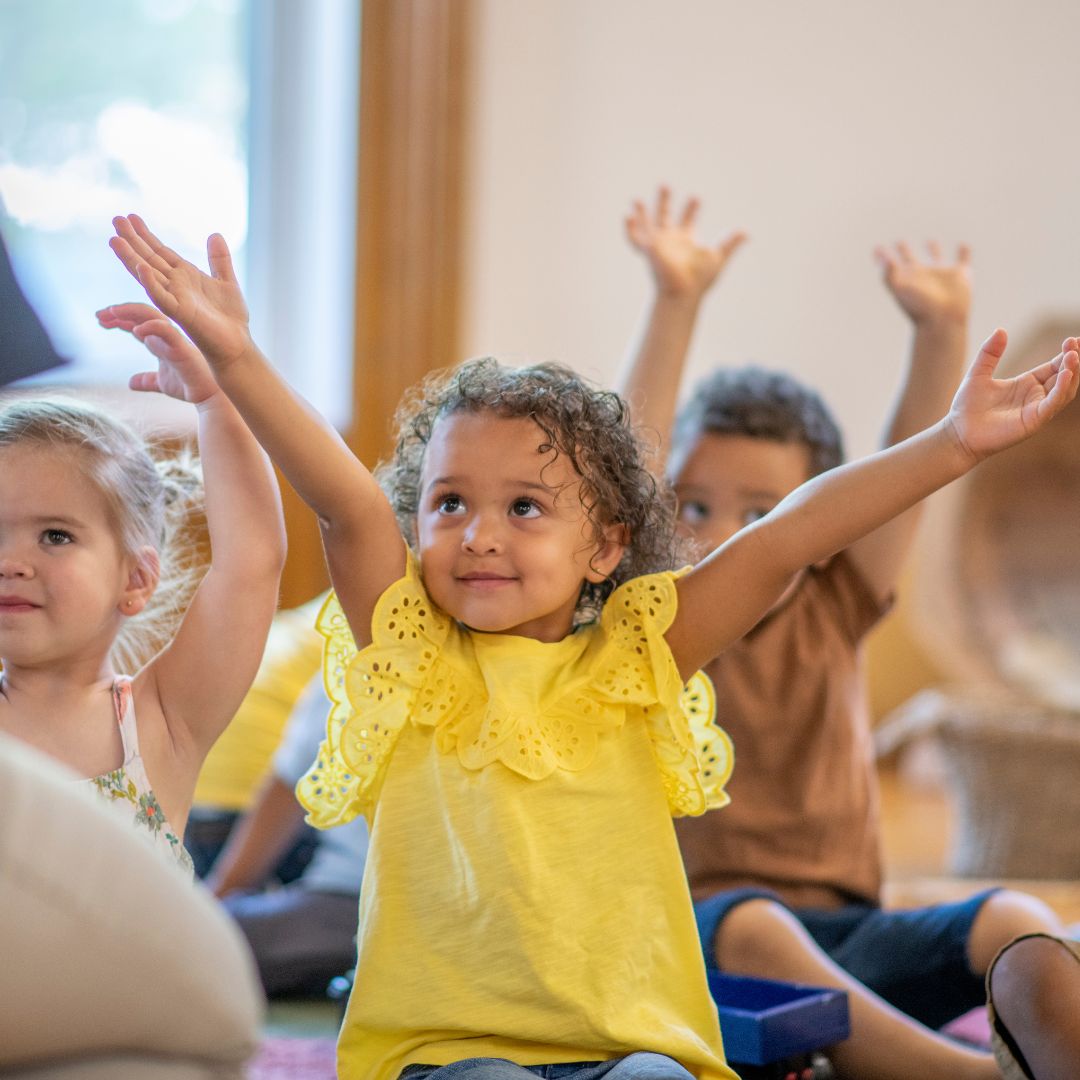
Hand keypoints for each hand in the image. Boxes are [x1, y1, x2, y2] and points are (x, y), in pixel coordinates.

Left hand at [96, 302, 219, 404]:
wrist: (210, 397)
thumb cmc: (190, 387)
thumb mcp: (161, 383)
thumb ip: (147, 380)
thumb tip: (131, 383)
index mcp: (161, 341)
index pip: (137, 322)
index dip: (118, 319)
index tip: (100, 320)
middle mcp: (167, 335)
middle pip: (140, 313)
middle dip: (118, 312)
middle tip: (99, 315)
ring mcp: (174, 338)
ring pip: (150, 314)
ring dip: (128, 311)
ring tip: (110, 314)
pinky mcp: (181, 346)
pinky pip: (165, 329)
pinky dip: (150, 326)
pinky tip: (135, 331)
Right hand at [109, 214, 251, 370]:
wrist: (237, 344)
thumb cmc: (231, 318)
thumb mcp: (227, 281)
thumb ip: (219, 260)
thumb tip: (215, 234)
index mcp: (185, 276)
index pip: (160, 251)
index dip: (145, 235)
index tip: (131, 217)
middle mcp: (175, 286)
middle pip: (149, 258)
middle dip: (132, 240)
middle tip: (116, 219)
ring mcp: (175, 299)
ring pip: (147, 275)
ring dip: (131, 258)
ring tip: (115, 240)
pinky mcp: (180, 314)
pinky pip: (162, 298)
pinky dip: (151, 283)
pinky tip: (141, 267)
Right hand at [625, 186, 745, 300]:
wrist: (684, 291)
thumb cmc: (700, 280)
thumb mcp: (718, 257)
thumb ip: (730, 243)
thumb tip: (746, 233)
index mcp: (686, 241)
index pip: (688, 221)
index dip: (691, 209)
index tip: (696, 198)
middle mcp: (671, 241)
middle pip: (665, 217)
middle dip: (665, 202)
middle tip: (664, 185)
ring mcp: (658, 245)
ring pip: (647, 225)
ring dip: (641, 213)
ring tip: (635, 200)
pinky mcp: (649, 250)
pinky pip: (635, 239)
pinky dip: (630, 229)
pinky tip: (627, 216)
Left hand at [875, 241, 970, 327]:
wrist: (943, 321)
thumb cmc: (919, 307)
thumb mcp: (900, 289)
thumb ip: (889, 273)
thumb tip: (883, 258)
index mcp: (906, 279)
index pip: (892, 265)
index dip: (883, 257)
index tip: (876, 249)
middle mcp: (922, 276)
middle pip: (911, 260)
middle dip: (904, 251)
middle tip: (898, 242)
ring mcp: (941, 275)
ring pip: (936, 258)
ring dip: (933, 250)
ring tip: (929, 241)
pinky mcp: (960, 275)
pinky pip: (963, 259)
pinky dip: (964, 252)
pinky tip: (963, 245)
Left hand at [947, 329, 1078, 461]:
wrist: (958, 433)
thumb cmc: (967, 406)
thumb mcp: (978, 373)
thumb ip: (989, 353)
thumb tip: (1001, 330)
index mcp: (1027, 384)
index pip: (1054, 366)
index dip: (1066, 354)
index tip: (1073, 339)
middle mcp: (1036, 396)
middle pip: (1064, 376)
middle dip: (1073, 360)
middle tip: (1076, 343)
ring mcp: (1036, 409)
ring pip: (1064, 390)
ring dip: (1071, 372)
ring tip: (1073, 355)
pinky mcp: (1033, 421)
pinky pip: (1052, 404)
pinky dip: (1061, 389)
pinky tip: (1065, 374)